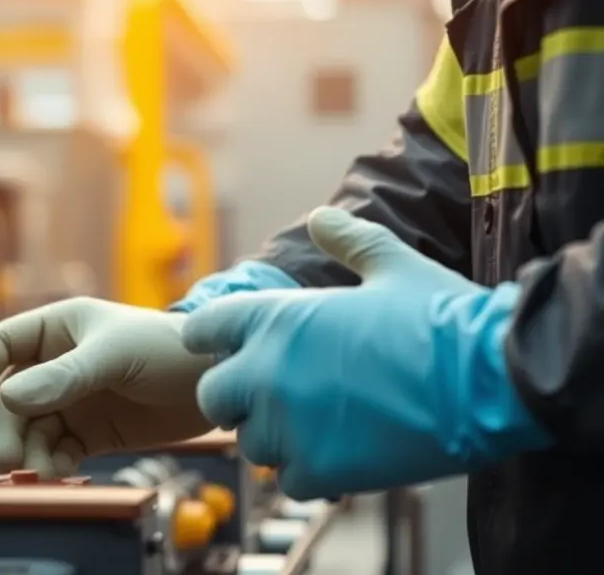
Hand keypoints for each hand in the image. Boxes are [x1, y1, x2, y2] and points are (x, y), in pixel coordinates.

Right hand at [0, 298, 213, 476]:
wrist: (217, 382)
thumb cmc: (169, 348)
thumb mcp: (114, 356)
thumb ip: (63, 377)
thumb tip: (8, 397)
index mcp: (54, 328)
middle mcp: (54, 364)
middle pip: (4, 398)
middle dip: (3, 429)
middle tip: (8, 460)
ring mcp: (70, 399)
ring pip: (26, 429)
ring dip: (25, 452)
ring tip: (41, 470)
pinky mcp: (89, 432)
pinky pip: (54, 451)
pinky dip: (50, 464)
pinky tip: (61, 471)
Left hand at [183, 207, 550, 498]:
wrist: (493, 378)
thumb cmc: (442, 317)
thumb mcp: (392, 265)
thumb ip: (348, 242)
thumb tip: (322, 218)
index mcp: (275, 318)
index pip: (204, 328)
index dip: (213, 337)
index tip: (224, 345)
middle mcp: (268, 372)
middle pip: (213, 396)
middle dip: (236, 395)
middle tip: (272, 394)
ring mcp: (289, 426)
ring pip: (249, 442)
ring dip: (273, 435)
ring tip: (314, 424)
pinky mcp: (319, 469)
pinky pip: (287, 478)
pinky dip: (308, 470)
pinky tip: (338, 452)